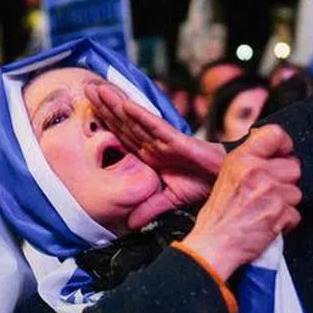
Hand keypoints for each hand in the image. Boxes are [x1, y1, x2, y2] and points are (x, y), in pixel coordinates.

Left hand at [86, 83, 225, 228]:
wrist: (227, 180)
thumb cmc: (201, 183)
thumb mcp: (169, 200)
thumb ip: (149, 208)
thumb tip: (130, 224)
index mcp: (149, 156)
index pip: (122, 137)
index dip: (104, 123)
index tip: (86, 110)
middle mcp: (153, 144)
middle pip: (124, 123)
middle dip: (105, 106)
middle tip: (86, 88)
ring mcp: (164, 140)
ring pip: (135, 120)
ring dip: (116, 105)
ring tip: (98, 89)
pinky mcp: (177, 140)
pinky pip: (155, 126)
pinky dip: (140, 116)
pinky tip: (125, 105)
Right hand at [175, 125, 301, 278]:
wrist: (214, 245)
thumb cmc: (219, 216)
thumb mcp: (227, 176)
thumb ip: (249, 161)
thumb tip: (273, 150)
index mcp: (241, 159)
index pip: (276, 134)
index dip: (284, 145)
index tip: (282, 155)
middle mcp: (256, 172)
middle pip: (293, 167)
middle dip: (285, 182)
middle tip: (267, 193)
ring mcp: (269, 192)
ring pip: (296, 192)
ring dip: (285, 204)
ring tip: (264, 210)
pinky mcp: (279, 213)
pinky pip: (296, 214)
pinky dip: (285, 222)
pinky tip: (268, 223)